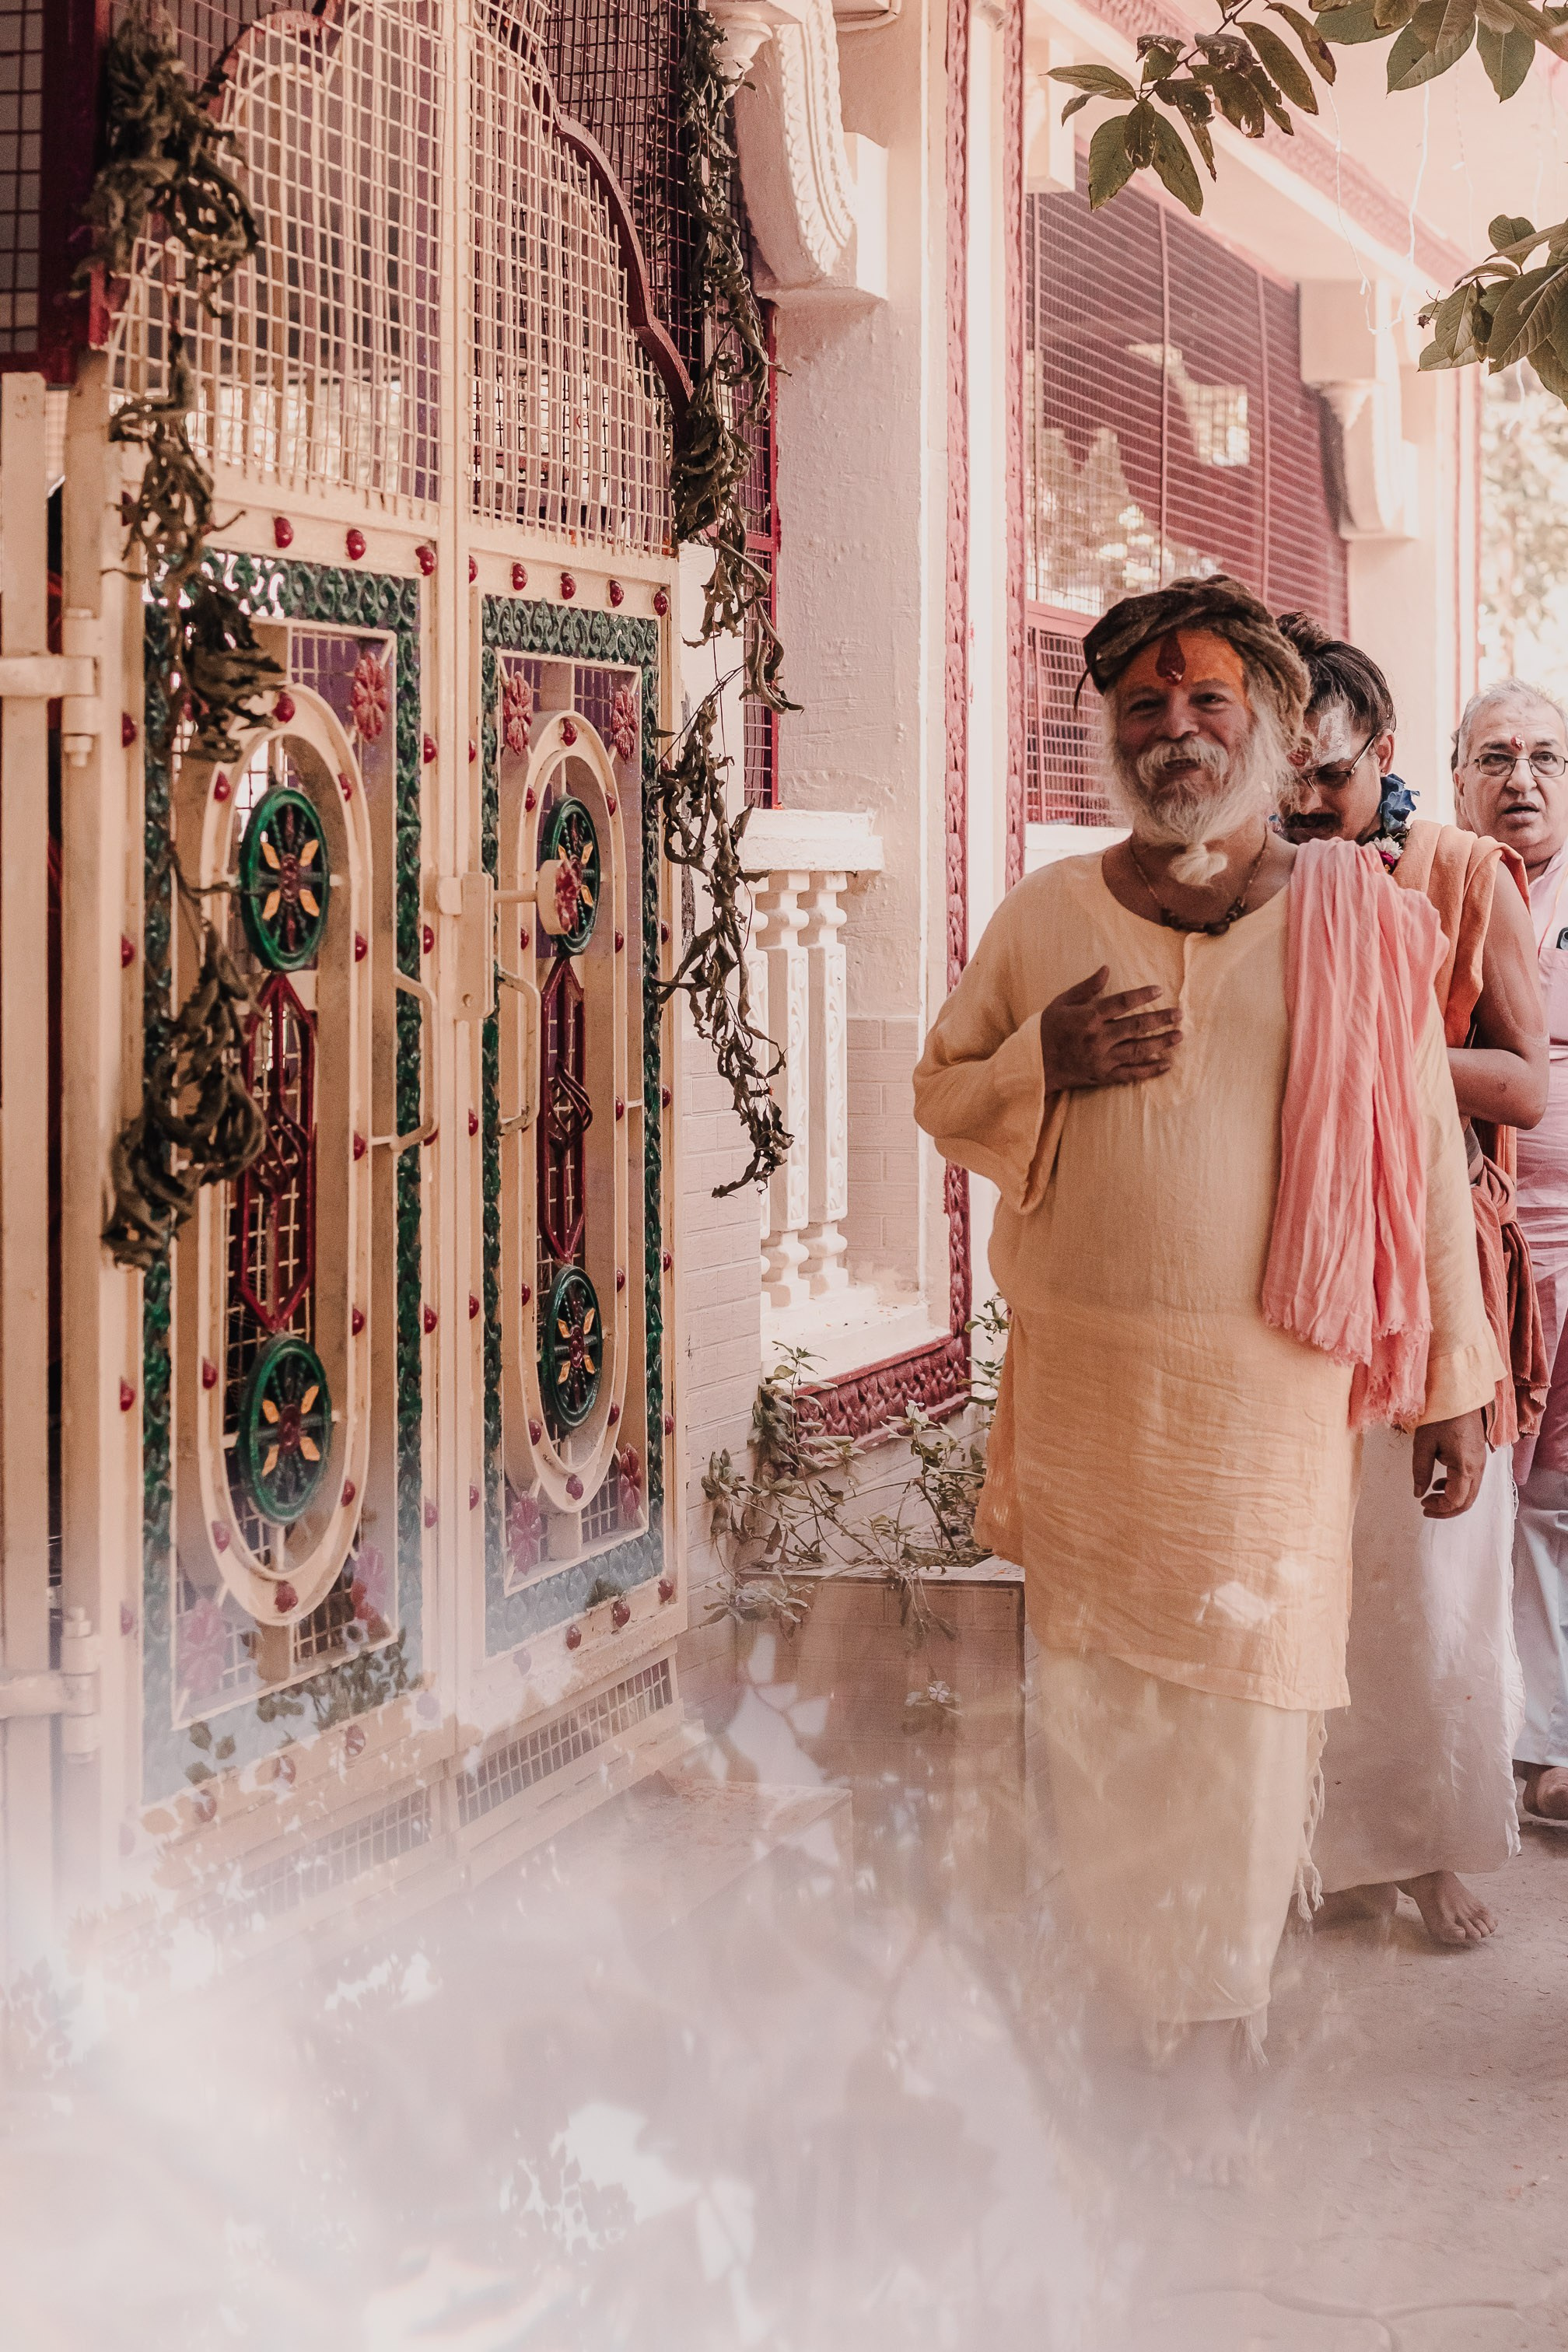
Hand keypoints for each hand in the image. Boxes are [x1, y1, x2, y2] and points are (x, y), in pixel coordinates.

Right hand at [1039, 967, 1181, 1093]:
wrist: (1034, 1065)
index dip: (1143, 995)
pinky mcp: (1103, 1076)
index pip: (1122, 1003)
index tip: (1159, 990)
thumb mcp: (1061, 1003)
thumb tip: (1106, 969)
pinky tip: (1166, 1064)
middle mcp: (1097, 1039)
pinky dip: (1150, 1070)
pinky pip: (1131, 1074)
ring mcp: (1101, 1059)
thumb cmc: (1046, 1030)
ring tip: (1179, 1035)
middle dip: (1161, 1019)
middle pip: (1136, 1027)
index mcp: (1088, 1017)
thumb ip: (1086, 987)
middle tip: (1179, 1014)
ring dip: (1161, 1043)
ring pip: (1138, 1050)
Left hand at [1411, 1408, 1486, 1518]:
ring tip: (1431, 1494)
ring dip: (1452, 1499)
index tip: (1422, 1504)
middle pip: (1468, 1501)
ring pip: (1472, 1493)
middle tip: (1427, 1507)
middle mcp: (1478, 1468)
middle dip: (1447, 1510)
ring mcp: (1482, 1462)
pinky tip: (1441, 1481)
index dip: (1440, 1508)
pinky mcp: (1479, 1456)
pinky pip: (1472, 1481)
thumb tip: (1418, 1493)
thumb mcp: (1424, 1444)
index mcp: (1466, 1467)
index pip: (1456, 1500)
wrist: (1459, 1394)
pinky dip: (1458, 1487)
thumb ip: (1420, 1471)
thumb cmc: (1440, 1415)